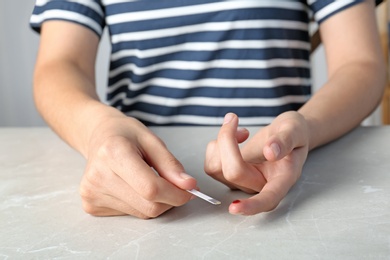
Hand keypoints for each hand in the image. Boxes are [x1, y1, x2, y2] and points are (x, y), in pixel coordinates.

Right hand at [79, 115, 196, 217]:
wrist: (98, 136)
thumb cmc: (125, 134)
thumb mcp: (152, 140)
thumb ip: (170, 165)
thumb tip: (189, 186)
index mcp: (113, 153)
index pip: (151, 188)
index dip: (176, 194)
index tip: (190, 189)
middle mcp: (98, 176)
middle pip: (148, 205)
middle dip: (169, 199)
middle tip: (175, 185)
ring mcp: (92, 193)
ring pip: (142, 213)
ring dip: (156, 202)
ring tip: (150, 180)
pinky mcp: (92, 204)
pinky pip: (130, 214)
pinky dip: (141, 204)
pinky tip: (134, 186)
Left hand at [204, 112, 308, 214]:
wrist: (286, 133)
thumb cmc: (293, 132)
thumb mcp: (295, 129)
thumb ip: (285, 140)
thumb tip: (270, 152)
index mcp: (282, 179)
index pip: (267, 199)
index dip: (251, 205)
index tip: (234, 208)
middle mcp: (260, 185)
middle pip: (233, 173)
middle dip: (226, 141)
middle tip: (233, 118)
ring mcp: (243, 182)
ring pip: (216, 169)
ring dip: (220, 142)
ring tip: (240, 130)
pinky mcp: (230, 175)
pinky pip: (211, 164)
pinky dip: (216, 145)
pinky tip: (234, 136)